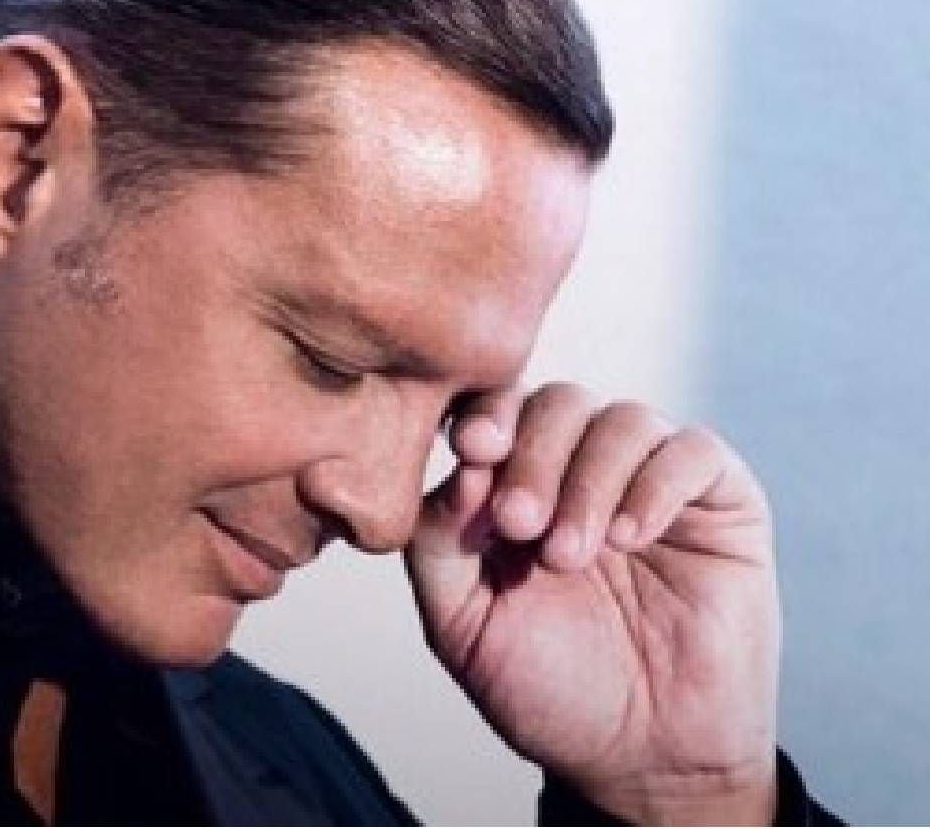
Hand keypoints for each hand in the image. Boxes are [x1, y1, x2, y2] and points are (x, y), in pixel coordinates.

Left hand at [404, 383, 781, 823]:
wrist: (643, 758)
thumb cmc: (549, 688)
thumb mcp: (461, 622)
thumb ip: (439, 542)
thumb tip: (456, 467)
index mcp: (515, 486)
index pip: (497, 411)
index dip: (484, 416)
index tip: (472, 449)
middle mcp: (583, 471)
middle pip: (556, 403)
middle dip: (530, 454)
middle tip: (519, 524)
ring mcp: (652, 481)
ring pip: (621, 419)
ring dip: (587, 480)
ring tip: (570, 555)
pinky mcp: (722, 502)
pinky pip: (694, 451)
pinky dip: (654, 484)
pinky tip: (630, 537)